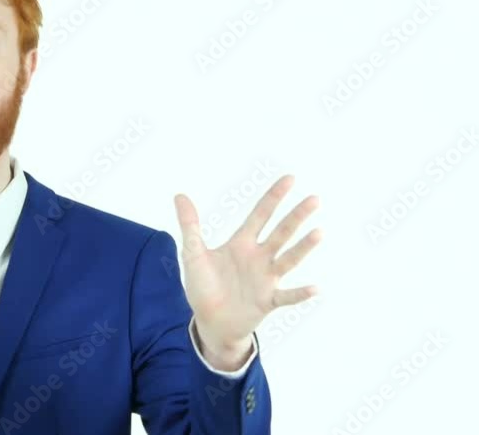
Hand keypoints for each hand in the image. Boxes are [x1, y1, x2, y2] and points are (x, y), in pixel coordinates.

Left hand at [174, 174, 320, 354]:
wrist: (210, 321)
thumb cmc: (204, 286)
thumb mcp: (193, 254)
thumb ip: (190, 226)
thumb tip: (180, 195)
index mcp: (242, 244)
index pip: (260, 215)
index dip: (274, 197)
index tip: (290, 179)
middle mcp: (258, 258)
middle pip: (280, 232)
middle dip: (296, 216)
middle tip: (314, 199)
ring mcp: (266, 279)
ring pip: (288, 260)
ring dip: (303, 247)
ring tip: (318, 232)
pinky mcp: (267, 301)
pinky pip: (286, 296)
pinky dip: (300, 293)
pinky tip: (315, 288)